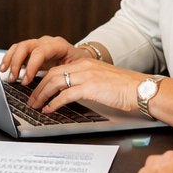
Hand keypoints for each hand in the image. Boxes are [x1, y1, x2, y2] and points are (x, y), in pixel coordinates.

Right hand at [0, 35, 74, 85]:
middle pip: (26, 46)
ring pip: (19, 47)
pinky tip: (5, 68)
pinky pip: (17, 50)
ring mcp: (38, 44)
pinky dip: (10, 58)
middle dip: (18, 63)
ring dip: (11, 60)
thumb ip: (65, 76)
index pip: (40, 51)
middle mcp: (46, 42)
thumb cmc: (81, 65)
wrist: (82, 59)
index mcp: (58, 45)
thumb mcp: (77, 70)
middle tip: (14, 78)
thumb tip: (56, 91)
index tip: (26, 80)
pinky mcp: (32, 51)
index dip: (31, 66)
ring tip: (6, 72)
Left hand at [27, 58, 146, 115]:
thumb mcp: (101, 80)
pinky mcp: (91, 87)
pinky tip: (49, 109)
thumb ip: (86, 82)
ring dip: (42, 95)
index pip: (57, 69)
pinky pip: (66, 94)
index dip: (43, 80)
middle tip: (31, 100)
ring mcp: (87, 76)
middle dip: (38, 88)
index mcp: (85, 63)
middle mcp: (83, 67)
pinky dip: (54, 102)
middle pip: (52, 74)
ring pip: (55, 82)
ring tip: (35, 106)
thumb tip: (71, 94)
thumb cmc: (125, 88)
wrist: (140, 89)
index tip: (36, 90)